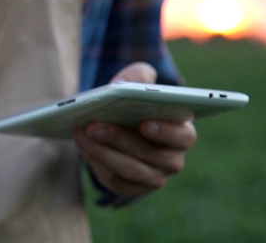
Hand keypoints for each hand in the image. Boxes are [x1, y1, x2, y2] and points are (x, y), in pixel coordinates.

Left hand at [73, 62, 196, 198]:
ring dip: (103, 151)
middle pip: (148, 154)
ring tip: (82, 133)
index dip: (165, 131)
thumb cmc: (132, 100)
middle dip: (119, 138)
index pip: (182, 136)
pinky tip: (84, 146)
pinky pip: (116, 181)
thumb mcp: (136, 81)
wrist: (118, 123)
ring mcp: (154, 177)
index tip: (144, 123)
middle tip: (93, 125)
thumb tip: (125, 85)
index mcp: (182, 133)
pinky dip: (98, 164)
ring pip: (130, 170)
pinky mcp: (132, 188)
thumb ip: (139, 76)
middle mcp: (172, 160)